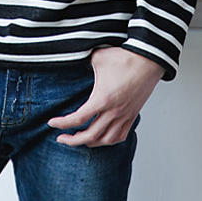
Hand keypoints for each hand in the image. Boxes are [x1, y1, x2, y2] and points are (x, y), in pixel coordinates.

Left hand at [48, 47, 164, 147]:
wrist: (149, 60)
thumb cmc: (125, 58)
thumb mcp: (97, 58)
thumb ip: (84, 63)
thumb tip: (74, 61)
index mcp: (102, 99)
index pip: (78, 119)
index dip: (63, 123)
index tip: (52, 123)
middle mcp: (114, 111)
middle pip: (91, 136)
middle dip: (73, 140)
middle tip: (61, 139)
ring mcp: (125, 115)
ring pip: (106, 140)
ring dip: (91, 143)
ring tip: (80, 140)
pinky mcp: (133, 115)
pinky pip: (121, 135)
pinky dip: (109, 140)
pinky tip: (102, 138)